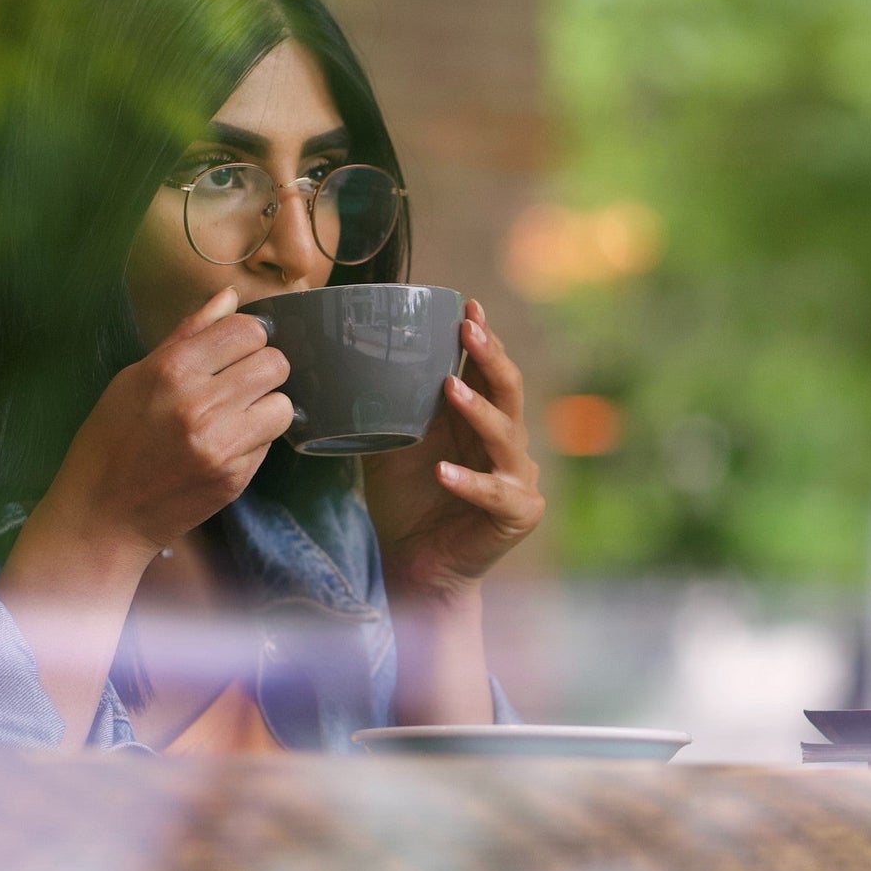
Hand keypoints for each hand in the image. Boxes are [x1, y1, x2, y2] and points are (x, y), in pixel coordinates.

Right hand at [31, 287, 292, 566]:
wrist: (102, 514)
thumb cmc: (111, 440)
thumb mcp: (134, 377)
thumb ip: (187, 335)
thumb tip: (230, 297)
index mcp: (171, 370)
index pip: (247, 330)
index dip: (246, 338)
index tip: (234, 351)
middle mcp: (200, 404)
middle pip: (275, 363)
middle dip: (263, 369)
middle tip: (240, 384)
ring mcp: (221, 444)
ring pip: (284, 404)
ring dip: (267, 406)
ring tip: (238, 416)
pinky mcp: (235, 478)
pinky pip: (271, 443)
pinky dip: (256, 440)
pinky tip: (227, 445)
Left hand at [364, 299, 543, 598]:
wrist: (417, 564)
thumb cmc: (409, 501)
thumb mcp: (394, 444)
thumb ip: (390, 407)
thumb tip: (352, 360)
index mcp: (481, 422)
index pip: (488, 372)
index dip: (483, 340)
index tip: (467, 306)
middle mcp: (507, 444)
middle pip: (508, 391)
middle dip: (489, 357)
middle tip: (468, 329)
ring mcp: (518, 478)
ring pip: (506, 436)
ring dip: (478, 410)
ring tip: (451, 388)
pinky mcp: (517, 513)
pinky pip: (493, 493)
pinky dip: (467, 481)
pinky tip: (441, 472)